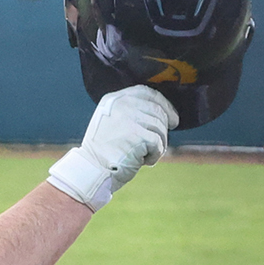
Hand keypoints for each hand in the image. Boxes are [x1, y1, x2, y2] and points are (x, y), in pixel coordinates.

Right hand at [46, 85, 179, 210]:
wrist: (92, 171)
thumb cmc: (104, 152)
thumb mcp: (112, 122)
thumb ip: (131, 113)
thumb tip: (164, 114)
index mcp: (114, 99)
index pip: (147, 93)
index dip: (164, 104)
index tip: (172, 117)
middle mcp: (122, 105)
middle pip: (157, 110)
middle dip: (163, 129)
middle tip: (156, 145)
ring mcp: (129, 119)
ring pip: (160, 127)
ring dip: (158, 145)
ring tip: (144, 155)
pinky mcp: (137, 135)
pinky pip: (158, 143)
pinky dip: (154, 155)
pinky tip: (142, 161)